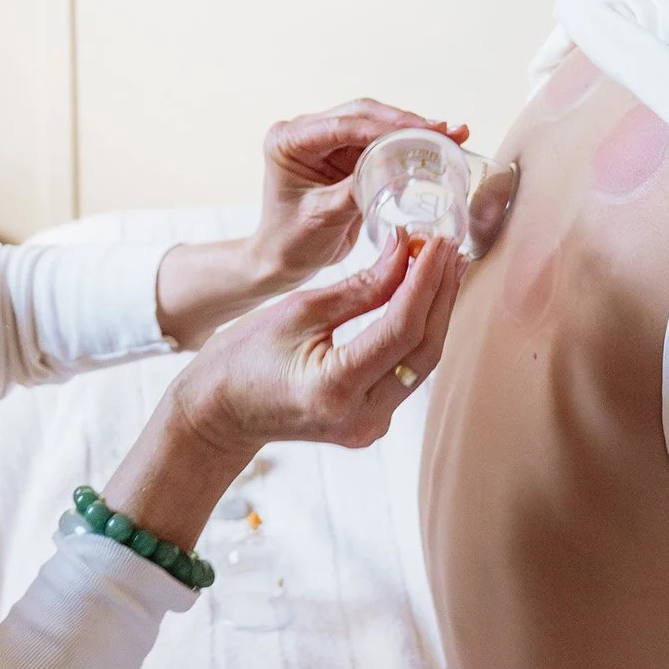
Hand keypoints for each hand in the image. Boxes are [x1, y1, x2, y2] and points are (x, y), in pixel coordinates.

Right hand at [177, 232, 462, 452]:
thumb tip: (405, 251)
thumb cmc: (244, 359)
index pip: (402, 329)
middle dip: (441, 294)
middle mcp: (362, 417)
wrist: (219, 414)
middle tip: (448, 247)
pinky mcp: (373, 423)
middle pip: (424, 350)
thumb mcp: (299, 311)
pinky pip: (408, 373)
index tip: (437, 242)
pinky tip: (421, 299)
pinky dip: (417, 333)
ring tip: (441, 266)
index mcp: (336, 388)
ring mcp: (371, 427)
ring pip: (422, 363)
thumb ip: (361, 287)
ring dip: (435, 312)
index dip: (426, 281)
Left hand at [247, 100, 467, 285]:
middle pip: (362, 116)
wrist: (285, 260)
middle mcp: (306, 133)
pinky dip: (407, 147)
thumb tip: (396, 170)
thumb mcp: (323, 216)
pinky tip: (437, 147)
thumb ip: (354, 190)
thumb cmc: (292, 241)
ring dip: (412, 131)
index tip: (421, 131)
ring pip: (376, 126)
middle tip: (443, 130)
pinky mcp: (345, 155)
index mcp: (288, 140)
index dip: (384, 127)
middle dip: (405, 123)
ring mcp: (327, 142)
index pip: (343, 125)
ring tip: (451, 135)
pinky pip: (381, 144)